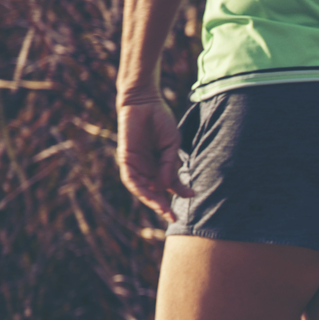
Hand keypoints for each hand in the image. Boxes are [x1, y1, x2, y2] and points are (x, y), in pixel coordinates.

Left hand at [117, 98, 193, 221]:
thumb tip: (168, 186)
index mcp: (160, 165)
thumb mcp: (171, 145)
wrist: (144, 102)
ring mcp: (136, 165)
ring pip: (142, 189)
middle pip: (155, 192)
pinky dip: (140, 188)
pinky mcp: (126, 159)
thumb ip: (169, 165)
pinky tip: (151, 193)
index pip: (169, 185)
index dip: (179, 192)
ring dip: (152, 201)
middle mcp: (148, 168)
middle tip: (173, 217)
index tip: (192, 196)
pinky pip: (131, 179)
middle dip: (163, 206)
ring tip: (163, 210)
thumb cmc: (160, 120)